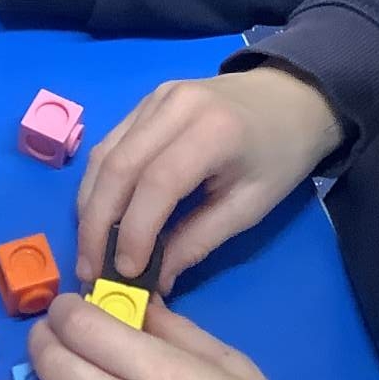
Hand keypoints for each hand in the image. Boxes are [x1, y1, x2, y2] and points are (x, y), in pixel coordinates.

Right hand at [76, 67, 341, 291]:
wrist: (288, 97)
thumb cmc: (278, 156)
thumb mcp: (251, 207)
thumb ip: (199, 241)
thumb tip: (154, 281)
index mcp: (213, 130)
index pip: (157, 182)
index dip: (135, 231)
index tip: (126, 273)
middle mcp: (175, 106)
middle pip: (117, 166)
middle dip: (97, 225)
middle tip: (92, 271)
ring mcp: (154, 99)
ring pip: (103, 155)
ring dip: (89, 207)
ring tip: (90, 252)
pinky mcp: (144, 101)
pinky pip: (109, 145)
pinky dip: (98, 185)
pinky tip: (99, 217)